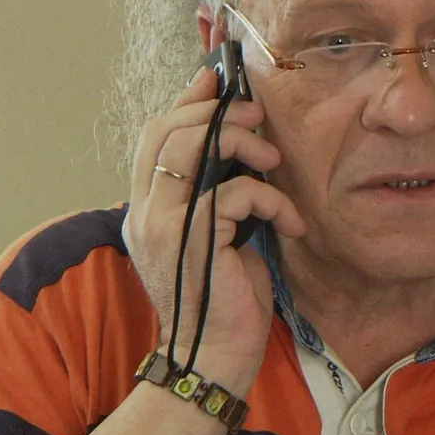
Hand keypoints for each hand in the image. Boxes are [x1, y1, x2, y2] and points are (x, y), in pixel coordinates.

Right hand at [122, 66, 306, 393]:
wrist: (216, 356)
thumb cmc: (225, 296)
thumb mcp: (218, 233)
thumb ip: (215, 192)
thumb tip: (240, 145)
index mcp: (147, 209)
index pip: (153, 136)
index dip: (185, 102)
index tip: (216, 79)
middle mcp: (144, 213)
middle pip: (167, 131)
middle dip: (217, 113)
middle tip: (256, 117)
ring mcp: (162, 226)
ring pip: (193, 149)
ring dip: (243, 144)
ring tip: (273, 162)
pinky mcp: (193, 239)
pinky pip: (234, 192)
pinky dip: (271, 199)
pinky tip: (289, 224)